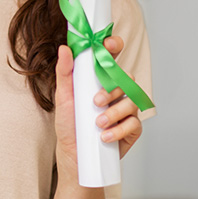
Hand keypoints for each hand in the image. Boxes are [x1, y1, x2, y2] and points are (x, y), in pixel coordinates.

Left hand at [52, 34, 141, 172]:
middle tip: (95, 102)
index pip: (112, 57)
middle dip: (111, 90)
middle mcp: (116, 92)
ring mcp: (125, 110)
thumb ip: (65, 72)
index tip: (109, 45)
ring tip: (98, 123)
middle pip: (126, 79)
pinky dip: (119, 130)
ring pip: (131, 101)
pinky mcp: (131, 129)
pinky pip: (134, 124)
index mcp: (100, 80)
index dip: (114, 46)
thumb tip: (64, 48)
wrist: (73, 154)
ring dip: (114, 113)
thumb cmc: (69, 123)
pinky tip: (104, 136)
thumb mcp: (63, 97)